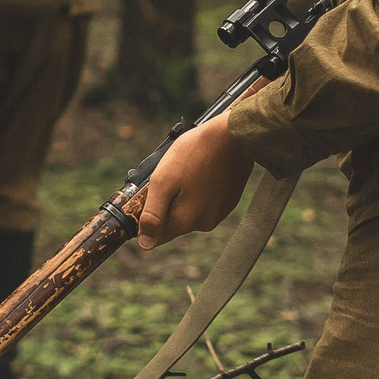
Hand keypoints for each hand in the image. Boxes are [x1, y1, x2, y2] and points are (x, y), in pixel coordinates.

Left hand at [135, 113, 253, 250]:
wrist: (234, 134)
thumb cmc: (195, 153)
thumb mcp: (164, 180)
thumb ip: (153, 214)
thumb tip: (145, 244)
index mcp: (185, 221)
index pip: (156, 236)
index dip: (147, 216)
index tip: (150, 193)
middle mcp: (204, 224)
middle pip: (174, 221)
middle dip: (167, 202)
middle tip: (171, 174)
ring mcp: (219, 213)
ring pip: (190, 210)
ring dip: (184, 195)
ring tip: (188, 168)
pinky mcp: (229, 201)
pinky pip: (206, 201)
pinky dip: (200, 190)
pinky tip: (202, 170)